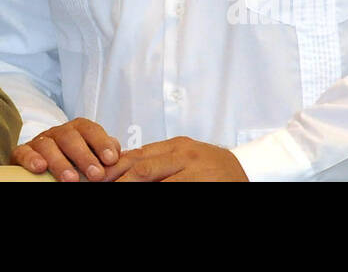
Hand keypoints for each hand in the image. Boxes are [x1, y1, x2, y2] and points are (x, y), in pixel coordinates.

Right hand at [12, 117, 119, 181]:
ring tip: (71, 180)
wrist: (42, 166)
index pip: (90, 130)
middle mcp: (58, 133)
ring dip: (60, 162)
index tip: (111, 159)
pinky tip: (40, 168)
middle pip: (70, 137)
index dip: (101, 142)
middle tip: (96, 175)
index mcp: (78, 131)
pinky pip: (23, 151)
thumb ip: (104, 154)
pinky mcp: (21, 153)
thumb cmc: (73, 162)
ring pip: (48, 145)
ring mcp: (39, 142)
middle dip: (84, 156)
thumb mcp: (91, 157)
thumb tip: (119, 154)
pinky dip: (31, 159)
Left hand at [105, 137, 247, 181]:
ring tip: (114, 192)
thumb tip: (123, 169)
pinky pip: (174, 191)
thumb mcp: (185, 158)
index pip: (136, 156)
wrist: (253, 171)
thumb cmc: (214, 169)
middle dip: (118, 182)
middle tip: (97, 187)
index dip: (112, 168)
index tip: (95, 179)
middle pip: (142, 169)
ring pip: (156, 183)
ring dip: (133, 188)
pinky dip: (158, 193)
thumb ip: (159, 161)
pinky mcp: (204, 183)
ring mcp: (196, 171)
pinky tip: (144, 199)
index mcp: (176, 147)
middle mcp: (184, 156)